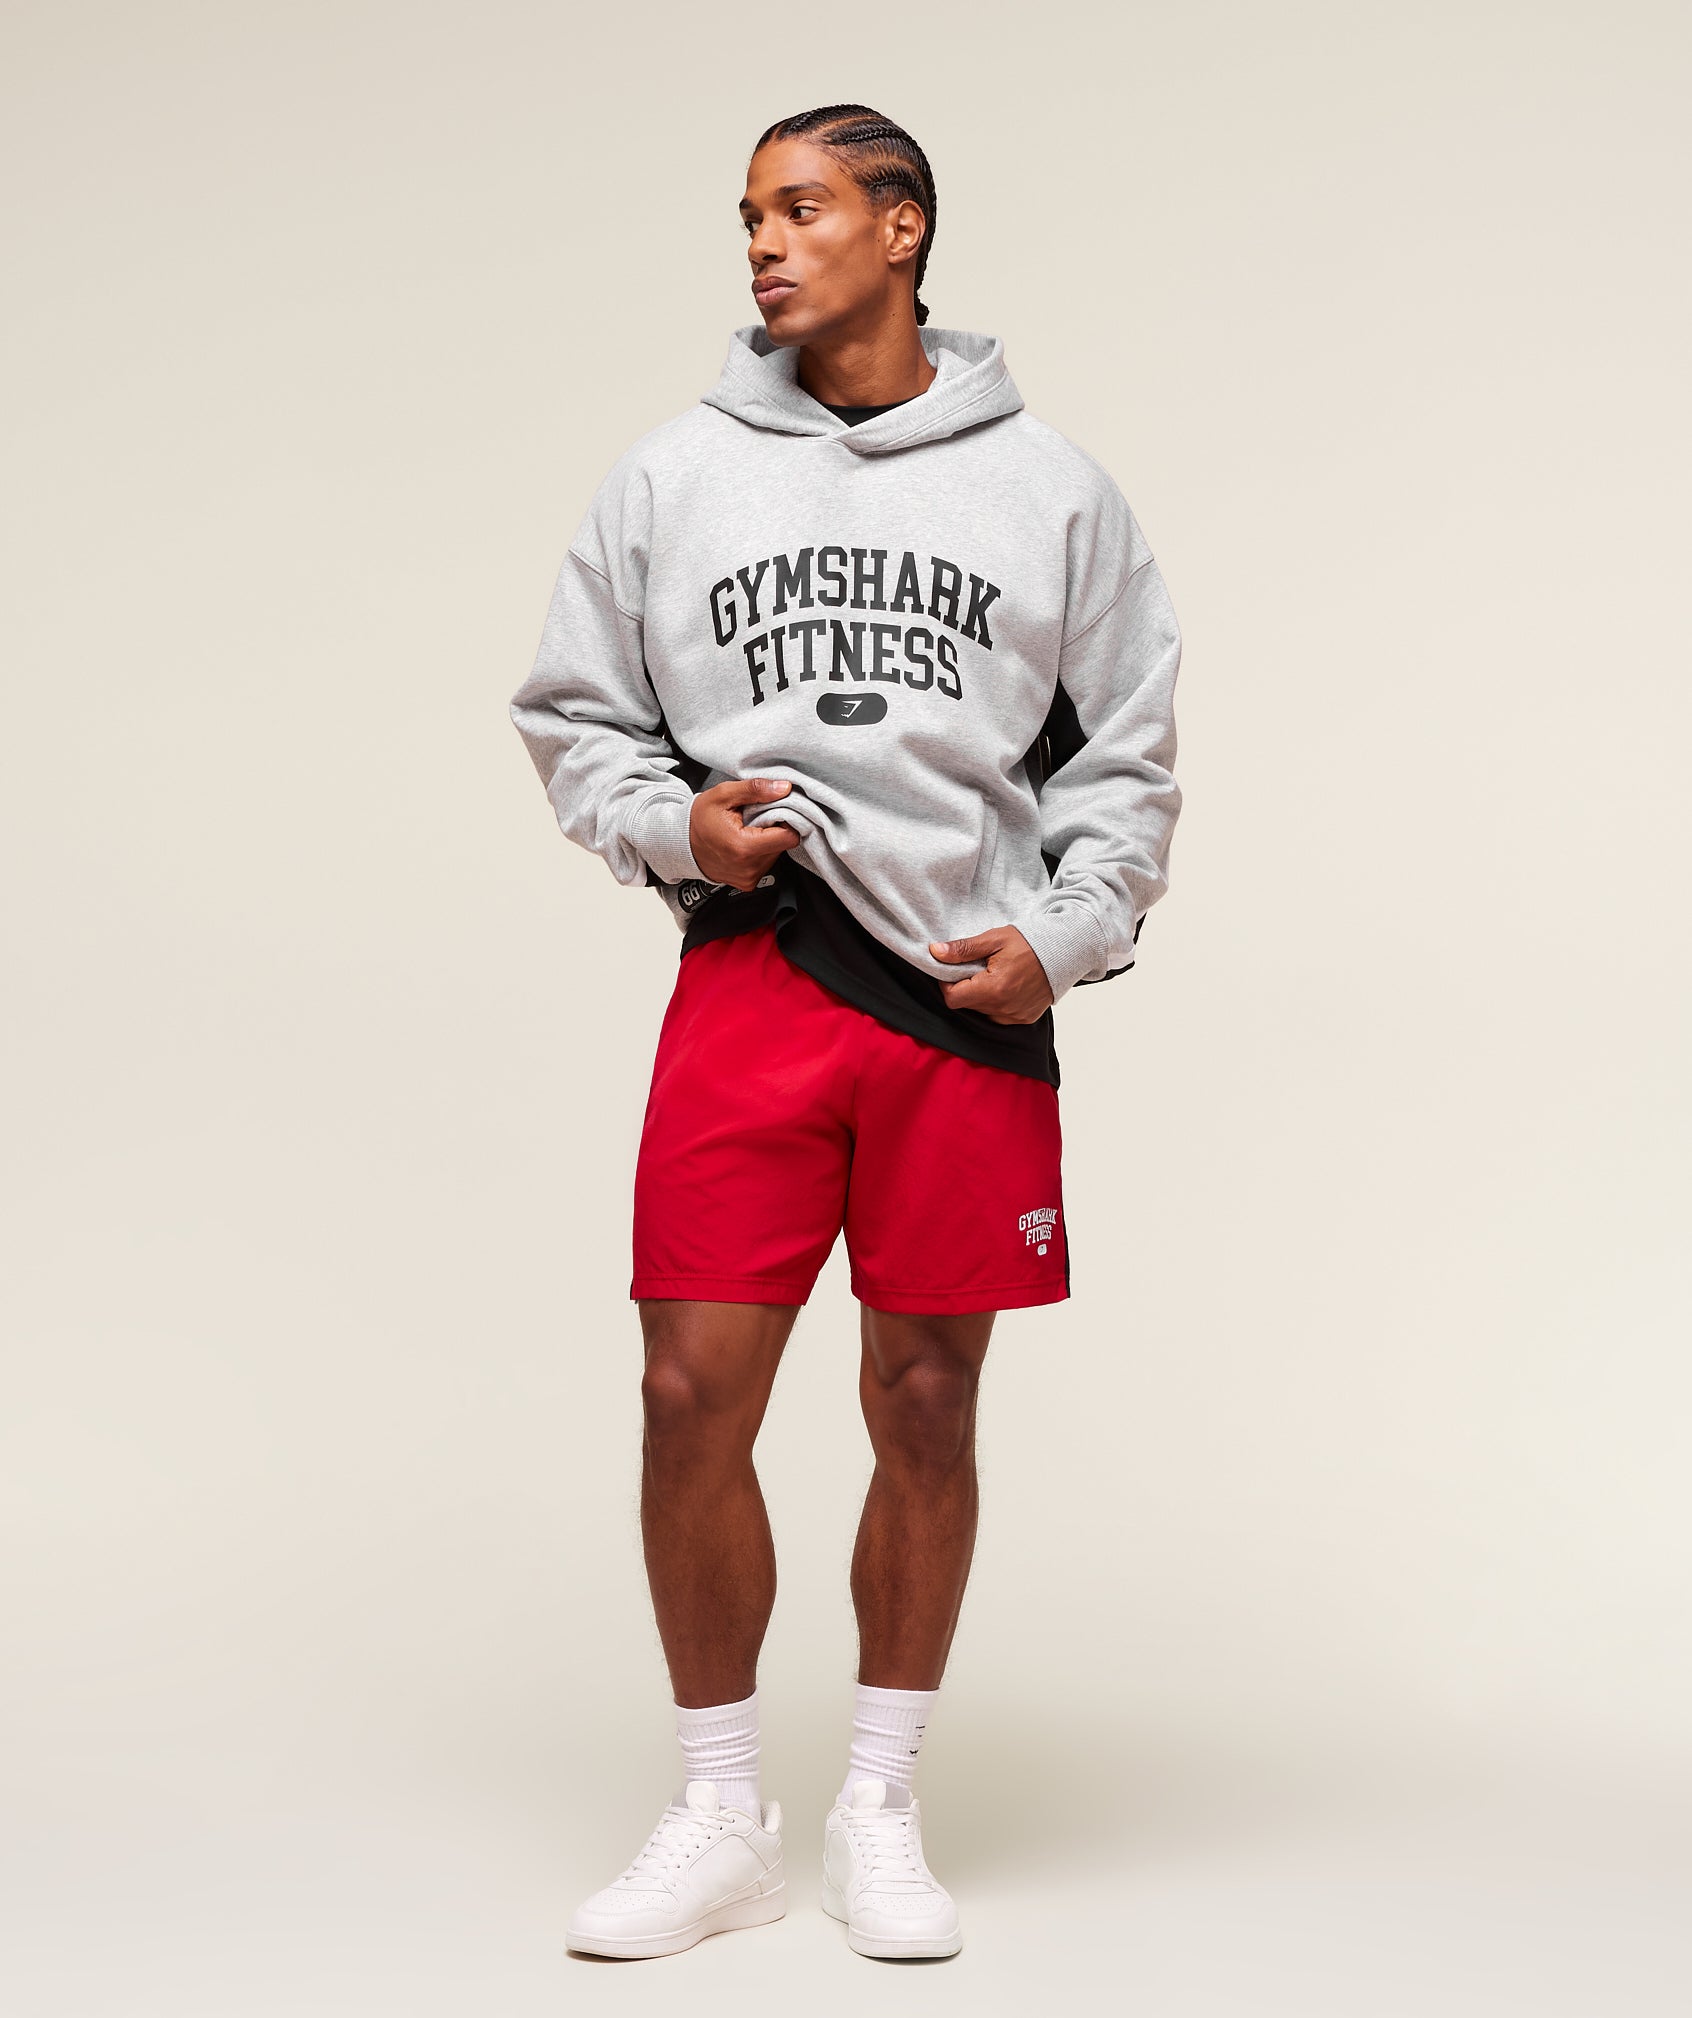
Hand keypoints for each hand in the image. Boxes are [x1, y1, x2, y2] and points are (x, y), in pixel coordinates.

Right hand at [688, 777, 802, 889]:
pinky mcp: (747, 883)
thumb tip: (784, 788)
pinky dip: (760, 852)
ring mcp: (748, 878)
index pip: (790, 837)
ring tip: (747, 831)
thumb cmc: (699, 819)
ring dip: (767, 841)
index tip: (775, 811)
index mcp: (745, 847)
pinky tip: (744, 843)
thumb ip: (756, 789)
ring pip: (776, 854)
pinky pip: (766, 864)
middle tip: (755, 819)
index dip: (788, 821)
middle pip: (783, 845)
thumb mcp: (724, 795)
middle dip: (774, 829)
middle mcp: (749, 868)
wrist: (680, 844)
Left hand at [928, 926, 1054, 1024]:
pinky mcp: (1023, 1019)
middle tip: (976, 968)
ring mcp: (1014, 1016)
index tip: (953, 970)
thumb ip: (963, 949)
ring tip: (993, 975)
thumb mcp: (994, 939)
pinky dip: (995, 1003)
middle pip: (966, 1005)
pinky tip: (1006, 985)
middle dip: (965, 987)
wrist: (1064, 951)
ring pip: (981, 1012)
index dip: (946, 983)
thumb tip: (936, 952)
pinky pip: (998, 1016)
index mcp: (994, 989)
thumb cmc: (1030, 942)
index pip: (952, 998)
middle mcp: (1003, 1008)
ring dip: (980, 996)